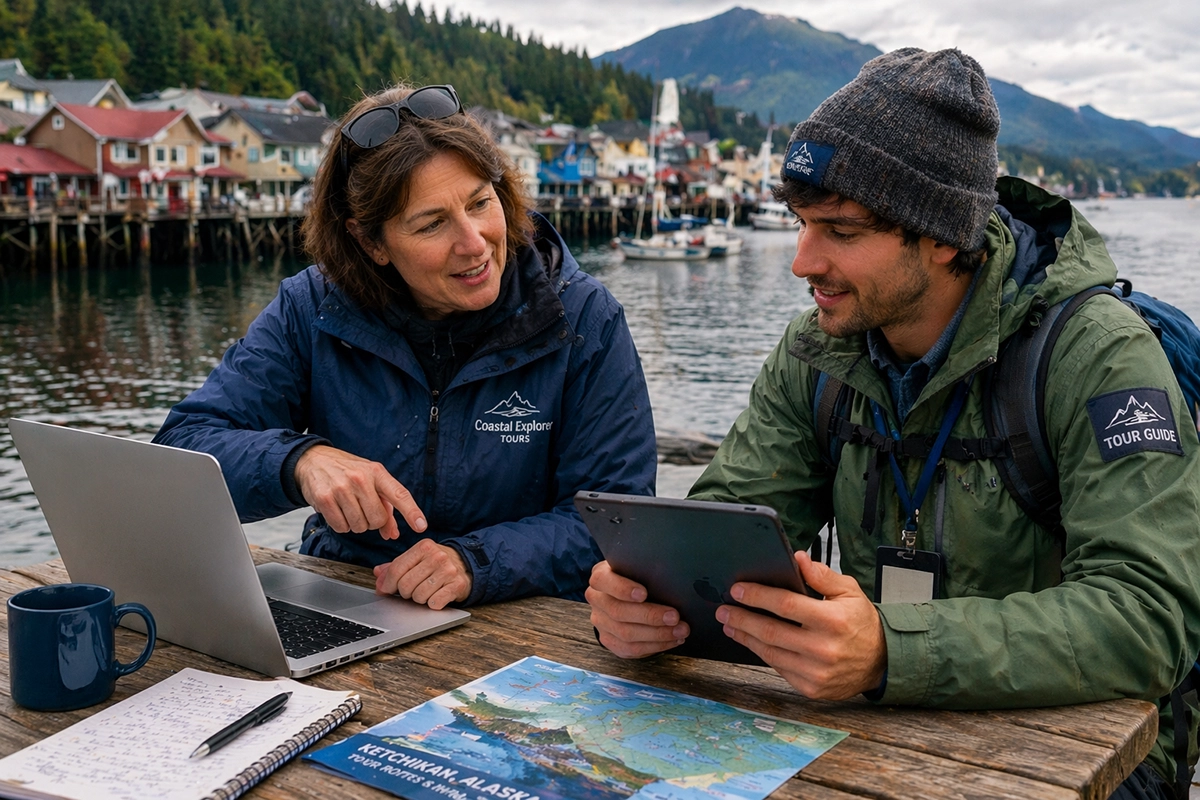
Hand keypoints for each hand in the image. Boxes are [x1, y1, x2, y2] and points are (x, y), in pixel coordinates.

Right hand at [294, 445, 425, 539]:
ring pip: (359, 526)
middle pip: (377, 519)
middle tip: (363, 509)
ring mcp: (341, 488)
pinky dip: (341, 524)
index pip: (399, 494)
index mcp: (377, 472)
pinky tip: (337, 510)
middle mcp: (360, 478)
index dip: (412, 512)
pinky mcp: (325, 499)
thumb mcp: (371, 481)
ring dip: (355, 523)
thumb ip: (386, 507)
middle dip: (372, 521)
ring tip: (348, 507)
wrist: (314, 460)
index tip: (421, 526)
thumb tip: (393, 533)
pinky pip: (341, 527)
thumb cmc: (347, 471)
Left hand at [373, 539, 471, 608]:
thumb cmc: (437, 563)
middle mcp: (437, 556)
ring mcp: (448, 571)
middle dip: (404, 593)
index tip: (386, 590)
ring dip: (419, 599)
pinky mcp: (457, 585)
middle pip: (405, 584)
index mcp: (424, 547)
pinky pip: (435, 603)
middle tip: (411, 590)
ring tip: (425, 592)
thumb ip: (396, 566)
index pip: (397, 569)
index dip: (388, 583)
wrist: (466, 565)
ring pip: (419, 596)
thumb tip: (378, 575)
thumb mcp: (417, 558)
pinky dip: (432, 604)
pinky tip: (436, 596)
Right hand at [585, 561, 688, 657]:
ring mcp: (601, 622)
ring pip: (626, 634)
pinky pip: (631, 649)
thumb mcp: (636, 568)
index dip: (622, 588)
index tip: (643, 593)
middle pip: (618, 612)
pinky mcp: (609, 640)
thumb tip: (670, 576)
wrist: (622, 596)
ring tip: (680, 631)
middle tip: (674, 617)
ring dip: (658, 634)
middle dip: (650, 616)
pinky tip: (672, 640)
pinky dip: (655, 646)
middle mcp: (597, 600)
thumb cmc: (635, 579)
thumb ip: (645, 571)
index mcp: (600, 577)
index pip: (603, 581)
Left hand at [717, 551, 886, 699]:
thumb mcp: (848, 591)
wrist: (881, 660)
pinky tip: (751, 641)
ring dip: (745, 637)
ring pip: (770, 652)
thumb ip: (821, 575)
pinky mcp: (811, 688)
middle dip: (741, 618)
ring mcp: (816, 672)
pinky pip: (778, 667)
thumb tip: (797, 558)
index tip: (737, 590)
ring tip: (730, 624)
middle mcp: (823, 648)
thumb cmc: (861, 622)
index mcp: (833, 620)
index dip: (757, 596)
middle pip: (771, 631)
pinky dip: (761, 653)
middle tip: (724, 609)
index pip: (785, 605)